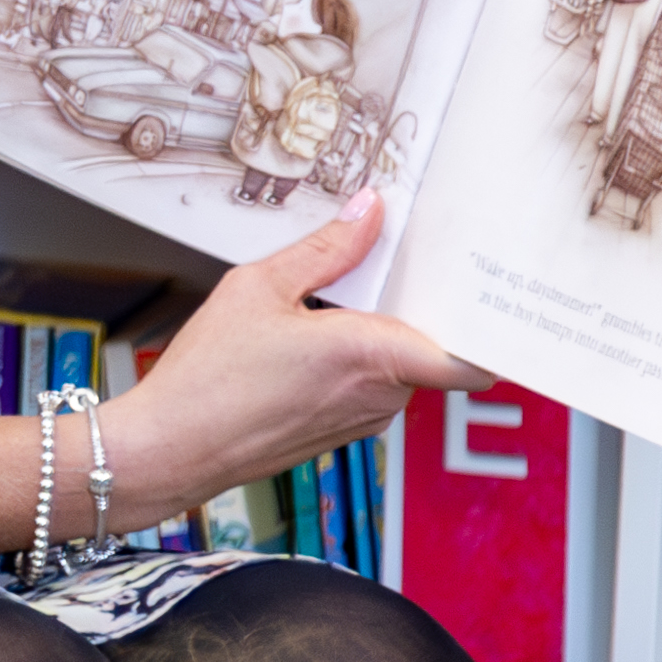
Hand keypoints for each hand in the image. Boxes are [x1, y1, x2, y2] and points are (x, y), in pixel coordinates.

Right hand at [0, 197, 484, 555]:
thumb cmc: (206, 379)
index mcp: (373, 355)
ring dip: (383, 333)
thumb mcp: (257, 287)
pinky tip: (312, 335)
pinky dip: (357, 358)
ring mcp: (362, 420)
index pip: (472, 358)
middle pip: (432, 346)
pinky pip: (371, 386)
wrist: (170, 450)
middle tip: (395, 261)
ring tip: (338, 295)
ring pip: (401, 366)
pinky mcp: (340, 432)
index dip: (492, 330)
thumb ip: (323, 249)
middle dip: (417, 305)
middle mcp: (380, 396)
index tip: (489, 292)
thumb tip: (368, 211)